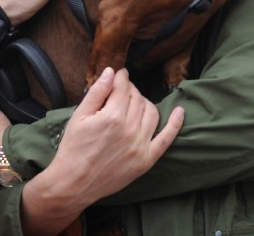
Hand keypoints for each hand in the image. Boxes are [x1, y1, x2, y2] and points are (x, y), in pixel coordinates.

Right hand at [18, 68, 184, 235]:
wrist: (74, 182)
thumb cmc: (73, 148)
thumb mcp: (79, 116)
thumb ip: (97, 92)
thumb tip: (111, 71)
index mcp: (112, 116)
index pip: (123, 87)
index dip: (121, 77)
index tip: (119, 74)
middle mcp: (129, 129)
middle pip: (137, 98)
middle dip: (129, 89)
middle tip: (120, 90)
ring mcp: (140, 146)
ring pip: (151, 112)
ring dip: (144, 101)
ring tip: (134, 102)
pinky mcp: (146, 160)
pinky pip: (166, 138)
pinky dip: (175, 124)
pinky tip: (180, 111)